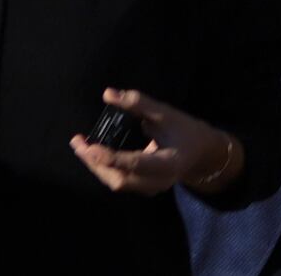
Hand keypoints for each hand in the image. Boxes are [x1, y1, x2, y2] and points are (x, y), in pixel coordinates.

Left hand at [69, 87, 242, 195]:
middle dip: (95, 162)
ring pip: (116, 181)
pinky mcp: (142, 187)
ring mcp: (150, 188)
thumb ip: (139, 103)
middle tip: (78, 142)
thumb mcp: (167, 113)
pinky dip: (104, 167)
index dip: (111, 157)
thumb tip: (108, 93)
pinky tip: (94, 153)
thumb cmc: (186, 131)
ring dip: (96, 165)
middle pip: (119, 177)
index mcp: (169, 163)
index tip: (89, 147)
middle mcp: (158, 181)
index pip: (136, 163)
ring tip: (81, 146)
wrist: (202, 153)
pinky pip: (119, 179)